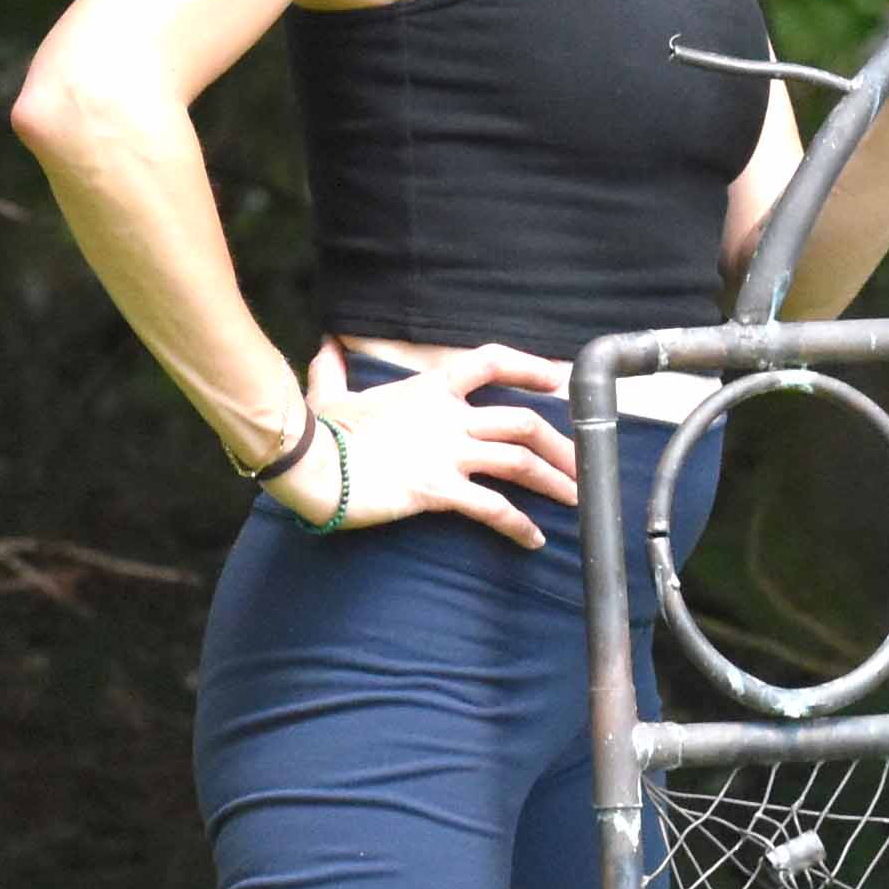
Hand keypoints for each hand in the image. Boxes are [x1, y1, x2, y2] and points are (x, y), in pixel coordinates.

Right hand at [261, 346, 579, 548]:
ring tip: (576, 500)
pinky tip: (533, 540)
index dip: (529, 367)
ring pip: (519, 461)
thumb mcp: (328, 393)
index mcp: (429, 389)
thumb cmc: (317, 431)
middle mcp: (447, 418)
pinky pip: (492, 507)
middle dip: (560, 444)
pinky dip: (518, 524)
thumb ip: (334, 370)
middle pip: (523, 422)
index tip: (558, 378)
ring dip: (554, 481)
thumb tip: (327, 348)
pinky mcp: (439, 489)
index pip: (491, 362)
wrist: (306, 462)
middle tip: (581, 465)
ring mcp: (446, 453)